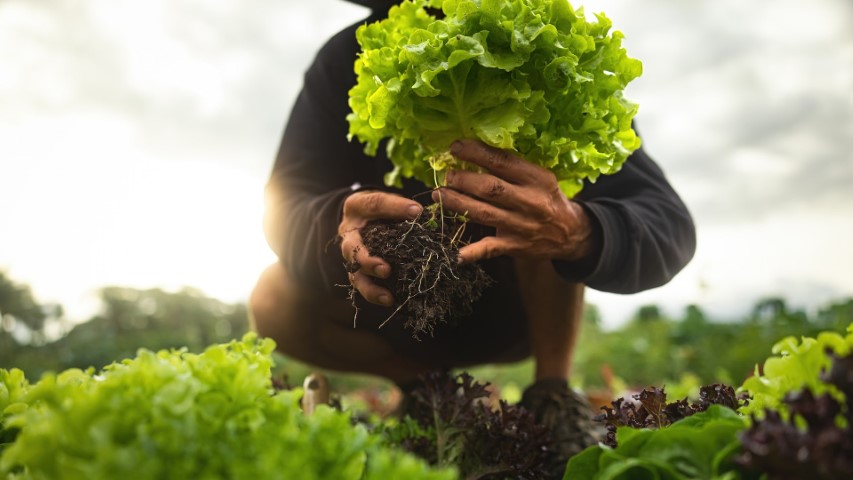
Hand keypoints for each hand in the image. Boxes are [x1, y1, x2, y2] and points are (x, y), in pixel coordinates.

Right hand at [339, 190, 422, 305]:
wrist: (362, 218)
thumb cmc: (379, 209)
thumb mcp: (387, 200)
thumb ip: (399, 206)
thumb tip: (418, 213)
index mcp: (357, 207)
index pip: (374, 205)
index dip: (395, 207)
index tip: (417, 212)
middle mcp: (349, 233)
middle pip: (352, 249)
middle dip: (368, 261)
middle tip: (385, 270)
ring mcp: (351, 255)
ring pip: (355, 274)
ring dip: (370, 287)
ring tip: (387, 297)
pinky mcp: (357, 270)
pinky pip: (362, 285)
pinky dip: (375, 294)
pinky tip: (391, 300)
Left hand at [432, 139, 600, 264]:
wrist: (571, 234)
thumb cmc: (547, 198)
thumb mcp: (540, 177)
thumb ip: (514, 167)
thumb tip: (476, 151)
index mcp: (537, 178)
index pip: (503, 161)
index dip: (476, 153)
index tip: (455, 147)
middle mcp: (530, 202)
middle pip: (490, 188)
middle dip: (463, 180)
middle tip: (447, 175)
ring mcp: (521, 226)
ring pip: (483, 214)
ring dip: (457, 204)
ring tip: (440, 195)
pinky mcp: (514, 246)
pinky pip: (488, 249)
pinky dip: (470, 252)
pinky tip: (453, 254)